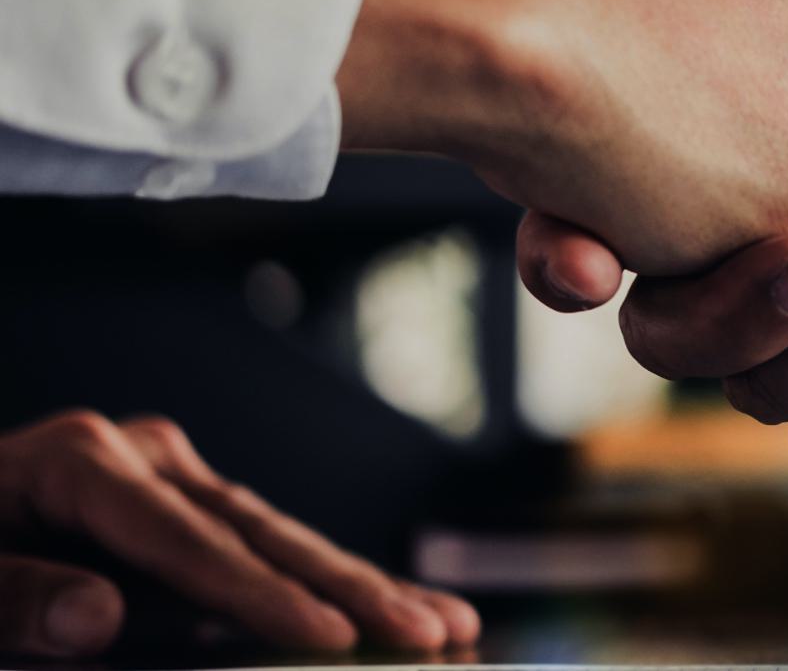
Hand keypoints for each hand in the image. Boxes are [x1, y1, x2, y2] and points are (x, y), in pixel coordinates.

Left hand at [0, 412, 476, 657]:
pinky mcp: (182, 505)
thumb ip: (15, 599)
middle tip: (423, 631)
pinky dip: (325, 584)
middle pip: (258, 529)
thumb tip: (95, 619)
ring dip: (360, 586)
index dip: (261, 594)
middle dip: (349, 587)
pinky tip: (390, 606)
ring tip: (441, 623)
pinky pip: (263, 548)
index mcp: (81, 459)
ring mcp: (167, 474)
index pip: (187, 538)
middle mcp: (138, 454)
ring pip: (278, 537)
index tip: (328, 638)